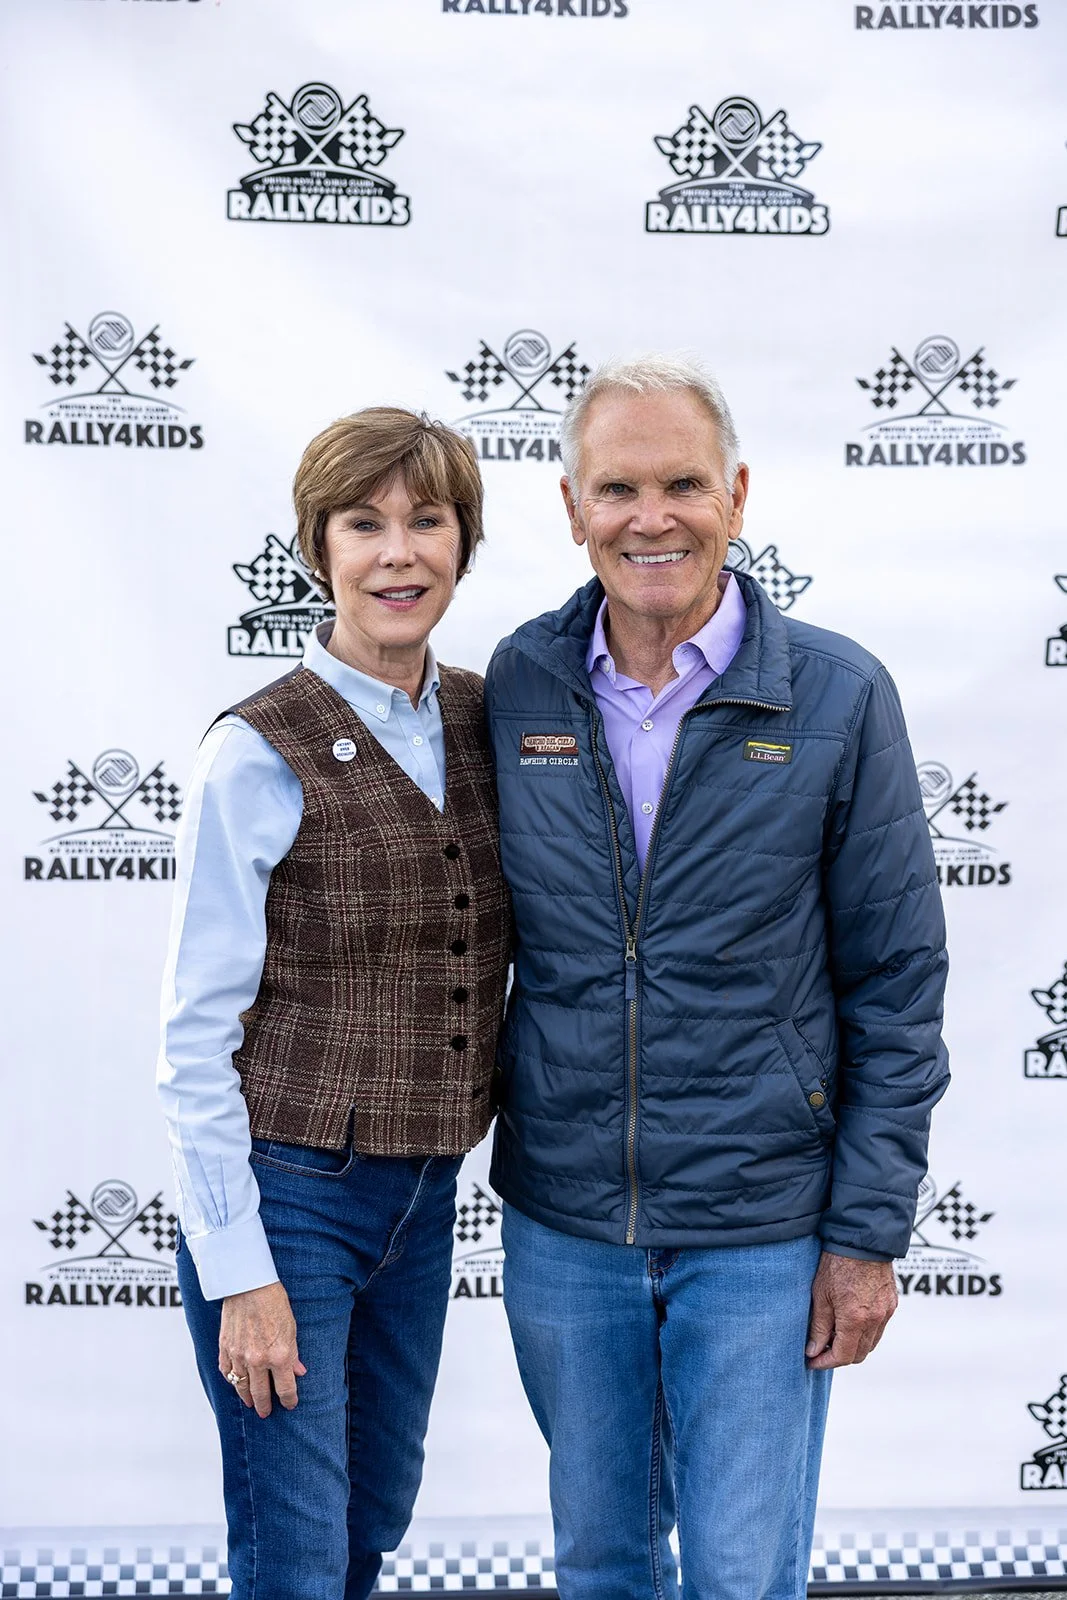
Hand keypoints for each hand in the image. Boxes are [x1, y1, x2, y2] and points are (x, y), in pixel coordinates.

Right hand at [219, 1281, 305, 1417]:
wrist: (248, 1284)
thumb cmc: (273, 1301)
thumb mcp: (292, 1328)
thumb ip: (294, 1353)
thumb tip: (298, 1371)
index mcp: (279, 1356)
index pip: (285, 1389)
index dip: (289, 1400)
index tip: (290, 1404)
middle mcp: (258, 1360)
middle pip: (261, 1393)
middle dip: (265, 1405)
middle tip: (266, 1413)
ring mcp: (239, 1356)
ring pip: (241, 1386)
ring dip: (247, 1398)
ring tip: (251, 1404)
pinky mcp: (225, 1348)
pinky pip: (227, 1371)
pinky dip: (231, 1379)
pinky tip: (235, 1382)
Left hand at [805, 1251, 896, 1369]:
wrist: (861, 1239)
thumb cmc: (838, 1263)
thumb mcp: (820, 1294)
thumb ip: (819, 1326)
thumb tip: (814, 1350)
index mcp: (855, 1319)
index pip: (843, 1356)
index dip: (825, 1363)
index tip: (812, 1361)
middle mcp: (875, 1320)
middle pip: (859, 1354)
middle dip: (839, 1357)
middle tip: (821, 1349)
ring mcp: (886, 1312)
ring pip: (871, 1343)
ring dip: (854, 1346)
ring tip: (834, 1335)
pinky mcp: (891, 1303)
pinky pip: (879, 1328)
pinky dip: (865, 1332)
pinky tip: (850, 1322)